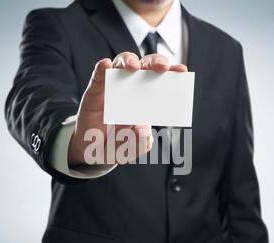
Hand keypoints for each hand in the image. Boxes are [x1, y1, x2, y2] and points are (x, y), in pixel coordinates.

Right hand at [68, 52, 187, 165]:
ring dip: (128, 61)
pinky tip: (105, 65)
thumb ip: (141, 142)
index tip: (181, 70)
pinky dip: (102, 69)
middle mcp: (133, 87)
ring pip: (122, 64)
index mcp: (148, 100)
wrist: (92, 150)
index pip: (162, 81)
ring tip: (133, 67)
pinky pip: (98, 76)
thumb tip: (144, 128)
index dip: (172, 73)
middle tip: (160, 67)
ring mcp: (113, 86)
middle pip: (145, 66)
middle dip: (155, 62)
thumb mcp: (132, 149)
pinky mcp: (95, 90)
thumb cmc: (117, 144)